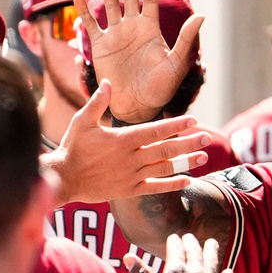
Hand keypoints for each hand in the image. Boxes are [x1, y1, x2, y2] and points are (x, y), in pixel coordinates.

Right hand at [46, 80, 209, 203]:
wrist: (64, 178)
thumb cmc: (72, 148)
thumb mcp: (82, 121)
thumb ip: (98, 102)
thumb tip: (108, 82)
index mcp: (123, 139)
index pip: (156, 130)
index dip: (176, 125)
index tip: (193, 120)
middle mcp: (132, 158)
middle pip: (166, 148)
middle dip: (189, 142)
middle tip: (207, 137)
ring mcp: (132, 175)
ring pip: (165, 168)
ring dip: (186, 162)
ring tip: (204, 157)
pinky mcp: (129, 190)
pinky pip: (156, 188)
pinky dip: (172, 184)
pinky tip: (188, 180)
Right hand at [73, 0, 202, 123]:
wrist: (138, 106)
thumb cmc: (161, 89)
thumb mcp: (177, 64)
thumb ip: (187, 40)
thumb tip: (202, 16)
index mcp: (151, 29)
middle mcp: (133, 27)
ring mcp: (115, 35)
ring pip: (109, 3)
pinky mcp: (100, 46)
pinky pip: (90, 24)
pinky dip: (83, 10)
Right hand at [128, 232, 233, 272]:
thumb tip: (129, 256)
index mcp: (176, 270)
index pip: (176, 248)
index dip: (174, 241)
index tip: (174, 238)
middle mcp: (196, 272)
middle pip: (195, 250)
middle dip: (191, 242)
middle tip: (190, 238)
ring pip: (213, 260)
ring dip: (212, 249)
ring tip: (212, 243)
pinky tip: (228, 271)